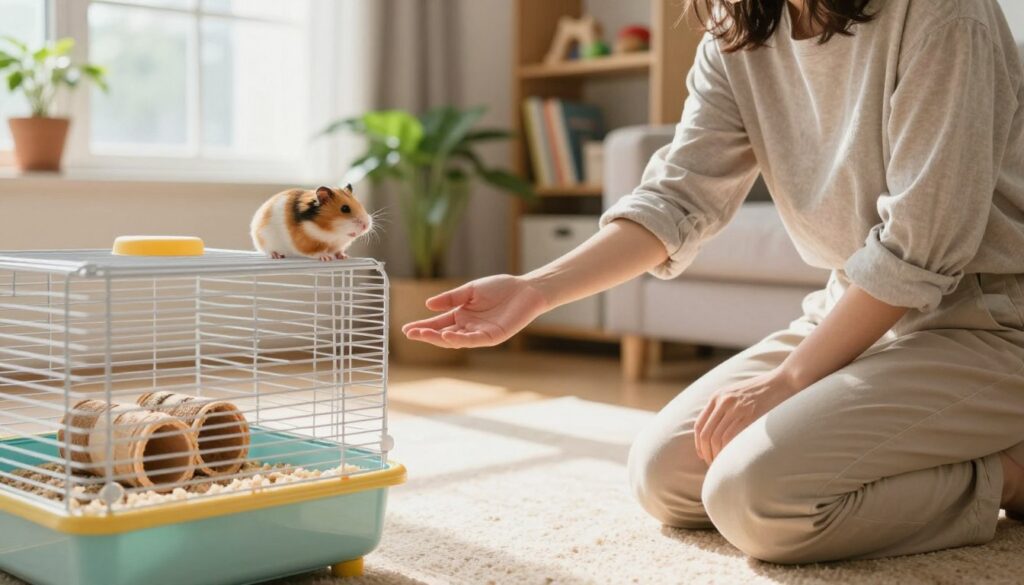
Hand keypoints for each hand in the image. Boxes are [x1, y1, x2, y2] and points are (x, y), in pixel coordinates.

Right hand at [401, 275, 549, 348]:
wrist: (525, 289)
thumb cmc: (500, 288)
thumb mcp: (470, 290)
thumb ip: (451, 298)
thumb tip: (428, 305)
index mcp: (461, 315)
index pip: (438, 324)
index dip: (423, 326)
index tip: (406, 329)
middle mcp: (468, 327)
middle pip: (443, 334)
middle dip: (427, 335)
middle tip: (411, 334)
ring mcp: (480, 333)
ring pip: (456, 340)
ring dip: (440, 338)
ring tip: (424, 335)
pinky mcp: (493, 337)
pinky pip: (474, 340)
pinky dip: (461, 339)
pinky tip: (448, 335)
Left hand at [694, 369, 801, 464]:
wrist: (782, 381)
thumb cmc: (761, 391)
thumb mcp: (736, 394)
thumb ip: (723, 408)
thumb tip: (716, 433)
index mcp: (717, 396)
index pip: (700, 425)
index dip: (698, 443)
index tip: (702, 455)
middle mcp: (723, 401)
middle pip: (705, 434)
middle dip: (706, 452)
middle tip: (712, 464)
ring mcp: (735, 408)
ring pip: (717, 438)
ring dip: (716, 455)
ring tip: (722, 464)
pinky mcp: (749, 415)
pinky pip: (731, 437)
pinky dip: (728, 450)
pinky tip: (731, 458)